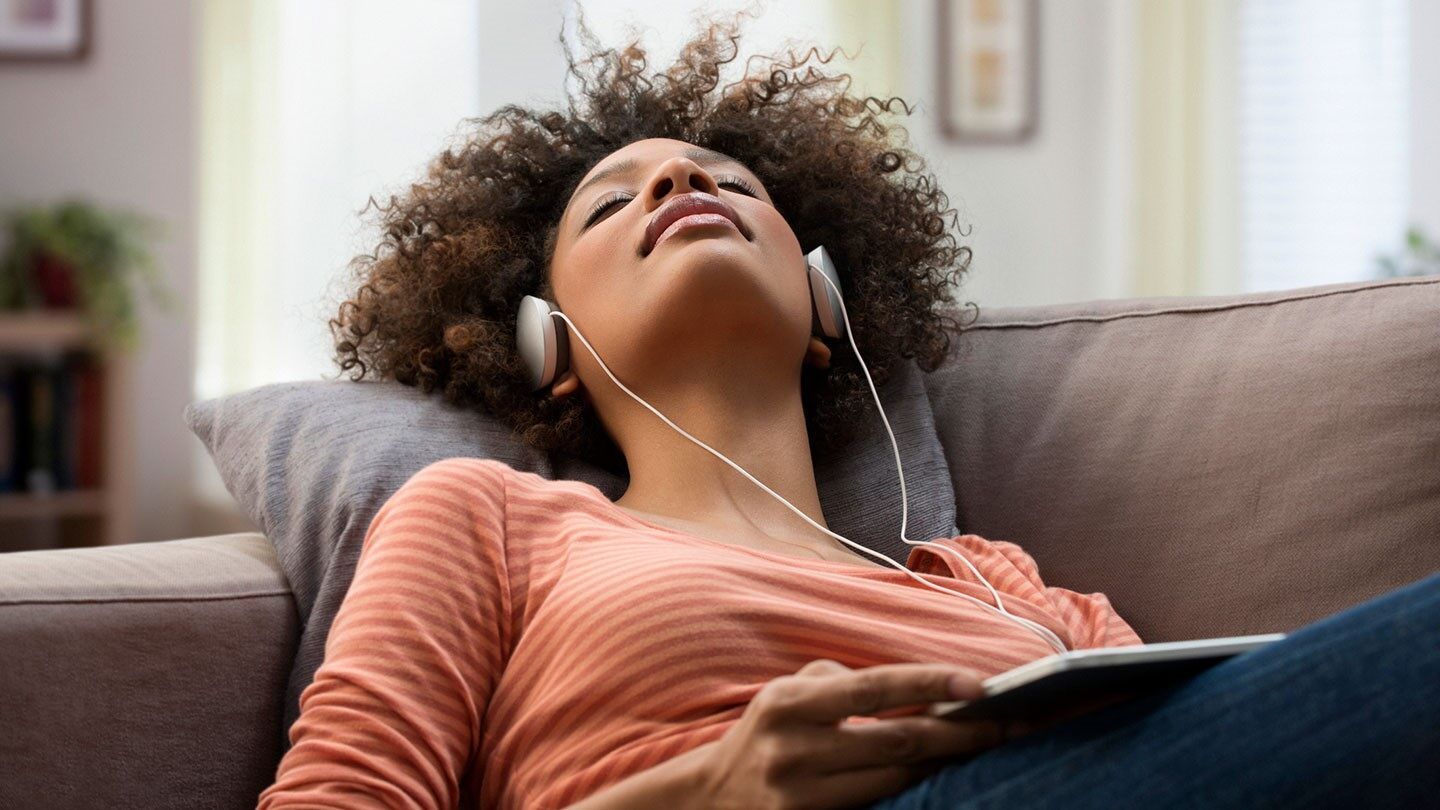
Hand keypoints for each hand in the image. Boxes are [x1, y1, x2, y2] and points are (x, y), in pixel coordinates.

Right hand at [687, 659, 1019, 808]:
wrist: (712, 798)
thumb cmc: (766, 734)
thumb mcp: (788, 695)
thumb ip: (842, 684)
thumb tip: (918, 689)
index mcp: (790, 703)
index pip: (873, 688)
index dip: (928, 683)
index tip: (978, 684)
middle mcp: (794, 749)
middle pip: (896, 742)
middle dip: (958, 733)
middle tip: (1006, 724)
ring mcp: (802, 795)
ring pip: (895, 780)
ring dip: (945, 764)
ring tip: (982, 746)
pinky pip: (878, 808)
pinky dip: (914, 792)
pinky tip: (942, 777)